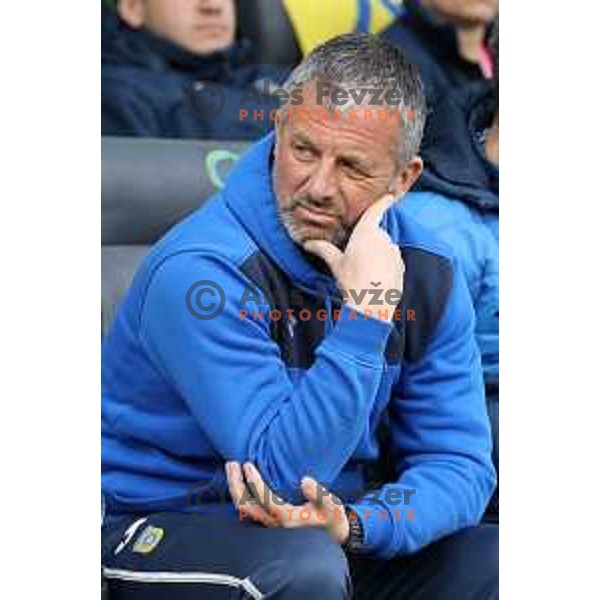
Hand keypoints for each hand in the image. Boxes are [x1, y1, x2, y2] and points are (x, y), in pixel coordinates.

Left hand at [226, 462, 349, 544]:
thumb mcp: (332, 505)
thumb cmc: (331, 518)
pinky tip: (240, 480)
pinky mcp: (269, 523)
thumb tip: (305, 481)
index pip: (265, 499)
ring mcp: (270, 525)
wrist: (332, 536)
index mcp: (288, 519)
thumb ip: (319, 493)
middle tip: (232, 463)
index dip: (254, 481)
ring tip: (232, 468)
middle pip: (246, 506)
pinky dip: (241, 494)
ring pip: (244, 509)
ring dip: (235, 488)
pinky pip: (248, 510)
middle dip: (236, 484)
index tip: (248, 464)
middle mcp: (275, 524)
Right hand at [303, 194, 403, 318]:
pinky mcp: (401, 267)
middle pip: (377, 233)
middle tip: (356, 255)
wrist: (372, 304)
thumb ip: (323, 249)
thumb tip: (307, 243)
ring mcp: (395, 252)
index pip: (377, 210)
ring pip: (384, 248)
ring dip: (376, 255)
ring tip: (363, 272)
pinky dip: (384, 267)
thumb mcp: (335, 264)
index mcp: (367, 231)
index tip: (390, 196)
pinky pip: (392, 262)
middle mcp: (384, 238)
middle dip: (369, 241)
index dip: (384, 201)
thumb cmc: (352, 279)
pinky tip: (374, 280)